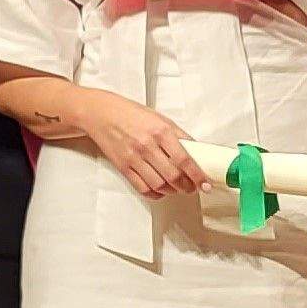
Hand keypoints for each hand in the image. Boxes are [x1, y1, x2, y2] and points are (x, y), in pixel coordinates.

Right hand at [75, 90, 209, 198]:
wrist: (101, 114)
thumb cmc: (131, 114)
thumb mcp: (160, 118)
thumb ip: (178, 136)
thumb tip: (197, 153)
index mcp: (161, 131)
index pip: (185, 159)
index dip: (198, 175)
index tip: (205, 184)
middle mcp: (148, 145)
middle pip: (173, 176)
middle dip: (187, 187)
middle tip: (193, 188)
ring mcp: (134, 158)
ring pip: (159, 185)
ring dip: (173, 191)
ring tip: (178, 188)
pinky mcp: (123, 167)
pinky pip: (143, 188)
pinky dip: (155, 194)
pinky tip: (161, 190)